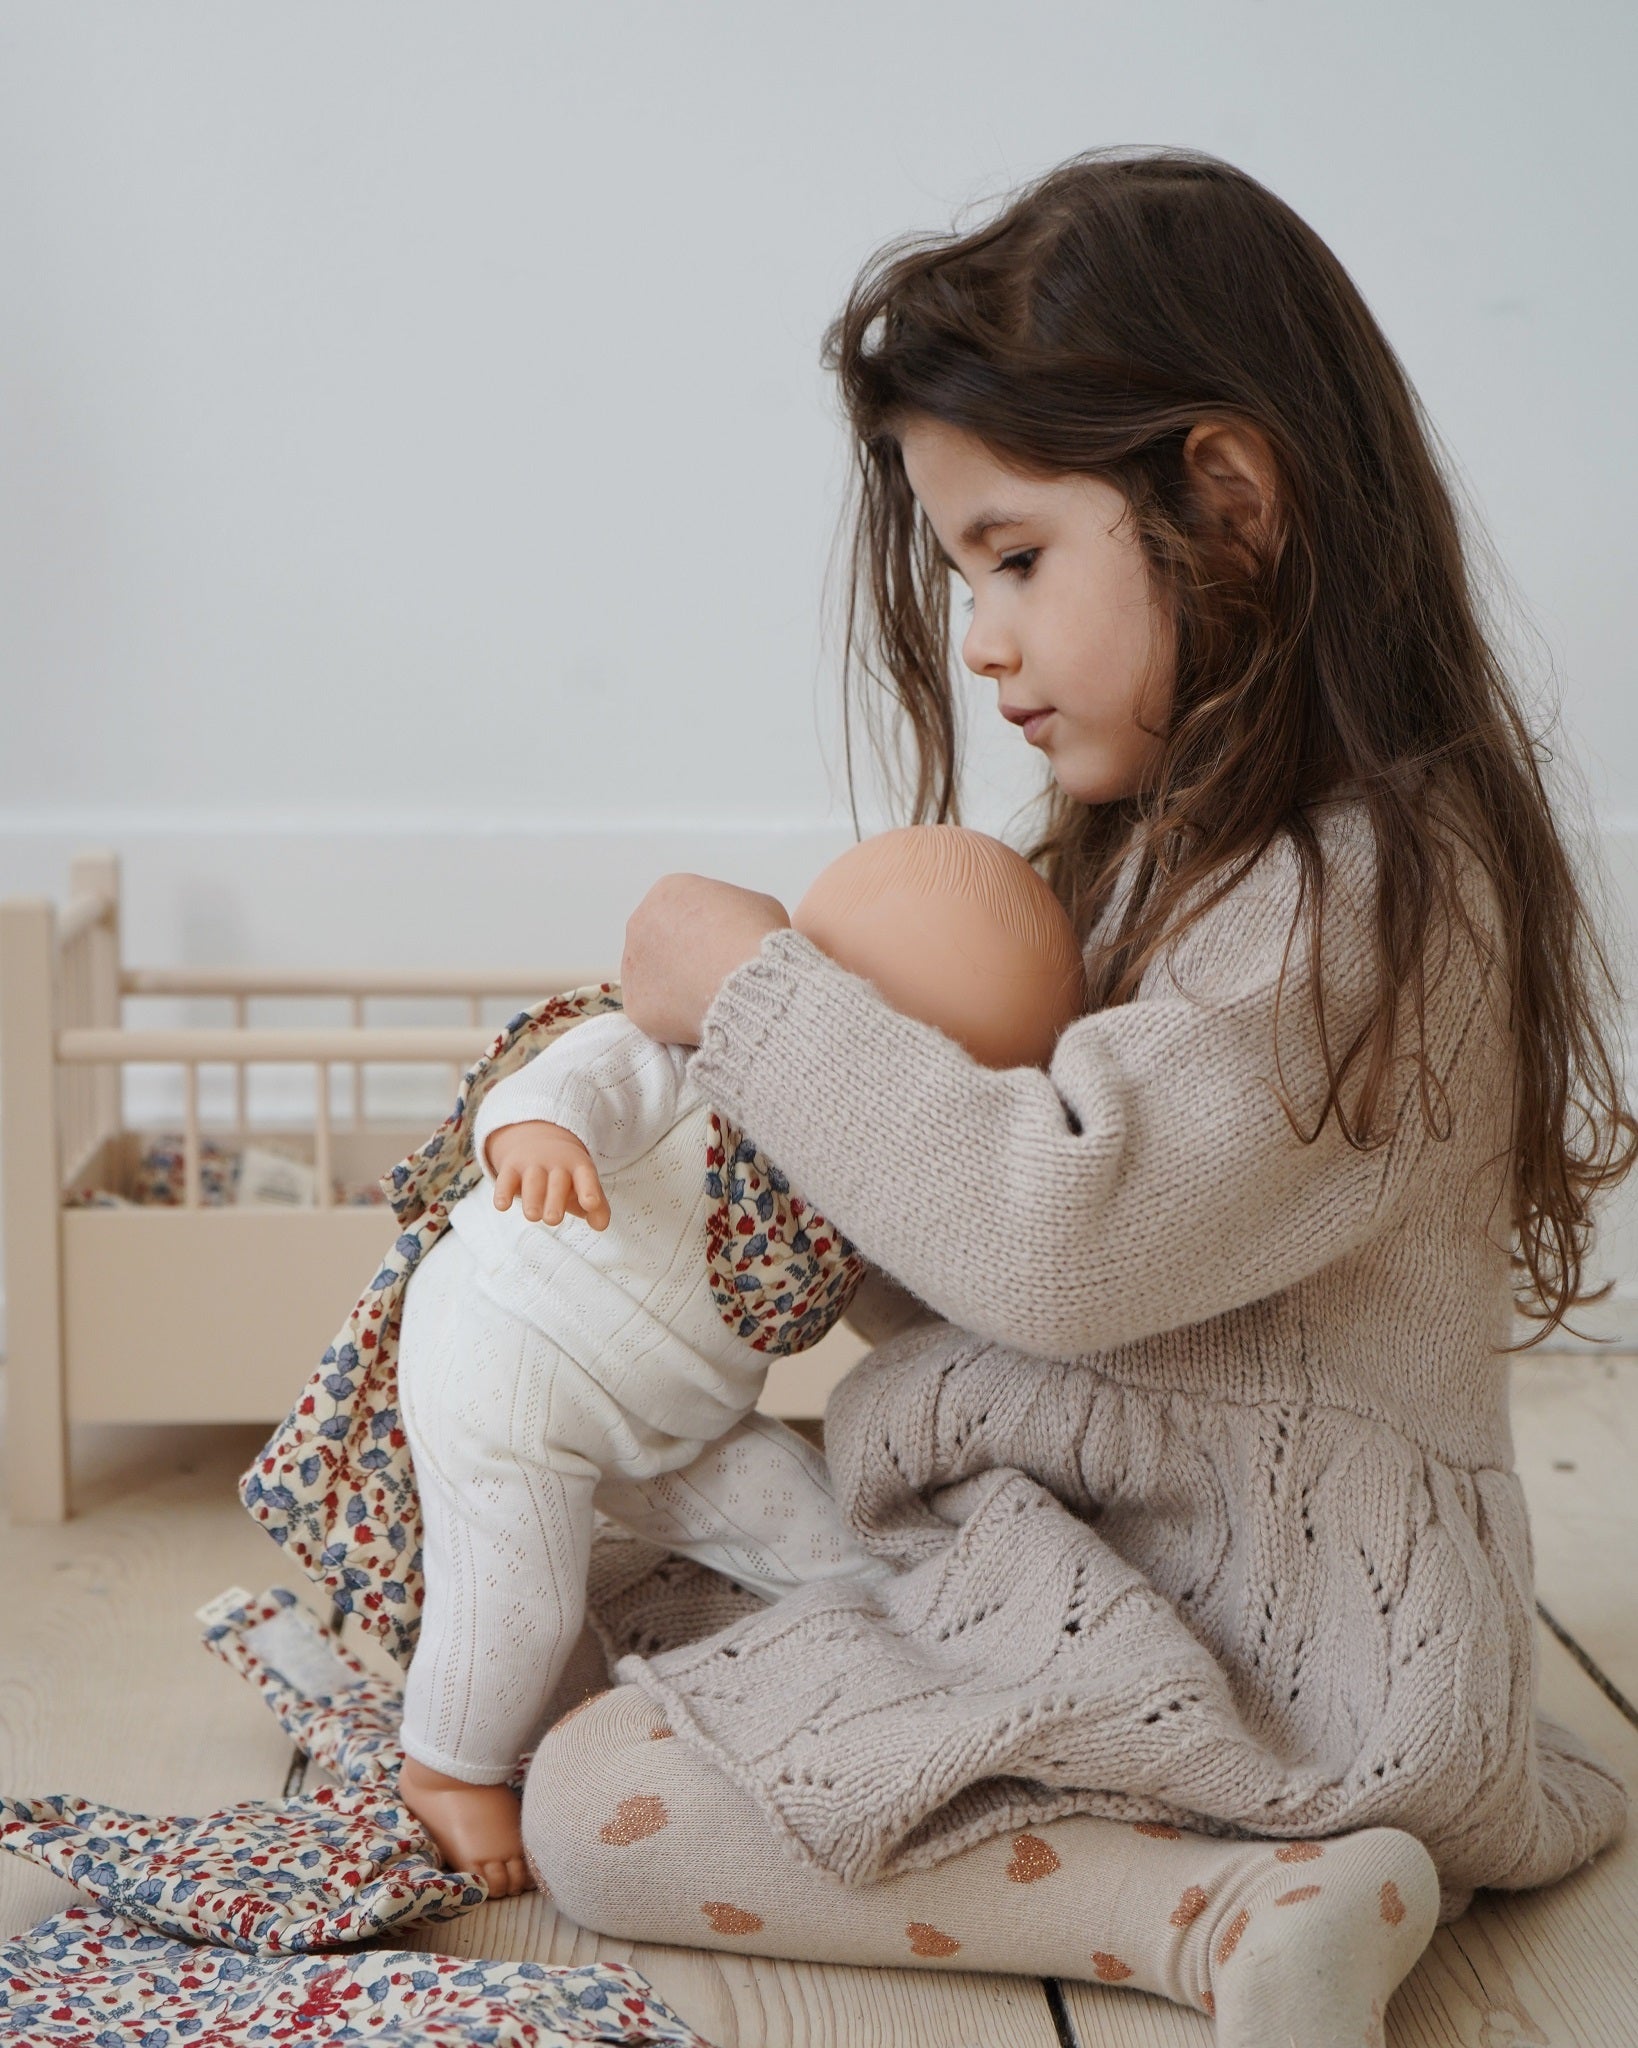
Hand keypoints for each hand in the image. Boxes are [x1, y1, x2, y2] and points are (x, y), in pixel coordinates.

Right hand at [487, 1121, 610, 1230]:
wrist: (536, 1139)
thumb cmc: (566, 1175)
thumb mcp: (583, 1185)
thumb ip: (597, 1206)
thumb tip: (601, 1225)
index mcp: (578, 1167)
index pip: (586, 1177)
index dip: (590, 1190)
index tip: (591, 1204)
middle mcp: (556, 1164)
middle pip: (557, 1182)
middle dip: (555, 1200)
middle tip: (553, 1220)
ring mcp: (532, 1164)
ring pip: (532, 1181)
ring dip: (532, 1198)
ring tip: (533, 1216)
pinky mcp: (510, 1168)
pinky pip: (505, 1180)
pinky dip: (503, 1192)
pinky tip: (502, 1205)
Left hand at [620, 874, 791, 1046]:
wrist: (746, 980)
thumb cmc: (756, 939)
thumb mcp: (760, 906)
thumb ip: (737, 913)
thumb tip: (737, 931)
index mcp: (668, 892)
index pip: (682, 910)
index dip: (707, 930)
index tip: (724, 947)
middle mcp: (640, 922)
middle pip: (661, 941)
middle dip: (683, 957)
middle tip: (713, 975)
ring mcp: (631, 965)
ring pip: (653, 977)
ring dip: (675, 986)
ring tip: (709, 998)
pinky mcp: (635, 1004)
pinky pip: (655, 1011)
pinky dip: (674, 1018)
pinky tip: (699, 1018)